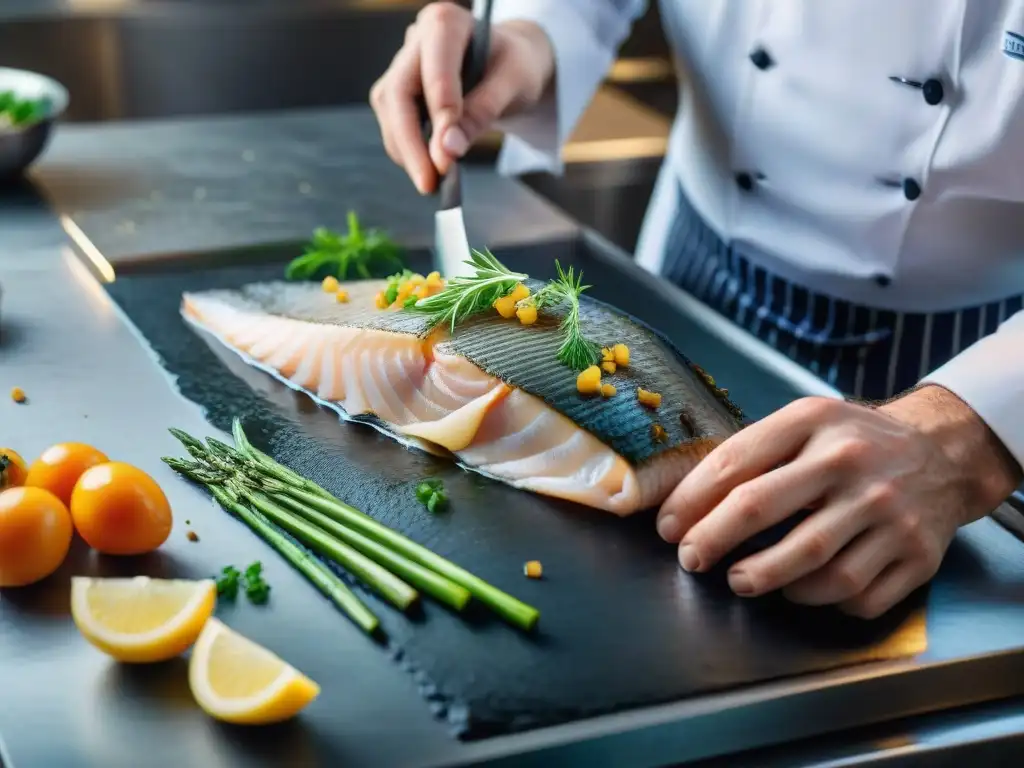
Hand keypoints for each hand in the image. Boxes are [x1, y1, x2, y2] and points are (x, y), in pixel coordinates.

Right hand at [369, 2, 554, 193]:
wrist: (509, 63)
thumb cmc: (515, 65)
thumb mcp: (515, 82)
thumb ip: (483, 111)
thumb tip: (448, 150)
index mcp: (446, 23)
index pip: (434, 67)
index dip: (439, 110)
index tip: (447, 153)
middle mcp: (416, 40)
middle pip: (398, 93)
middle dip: (411, 143)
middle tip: (429, 183)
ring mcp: (402, 66)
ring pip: (389, 112)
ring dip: (406, 152)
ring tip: (431, 182)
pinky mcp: (398, 92)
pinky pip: (394, 123)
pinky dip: (408, 151)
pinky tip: (428, 169)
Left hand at [656, 386, 1021, 618]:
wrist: (944, 454)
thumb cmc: (853, 442)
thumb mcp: (806, 422)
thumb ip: (753, 453)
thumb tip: (684, 502)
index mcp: (814, 422)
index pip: (735, 463)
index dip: (690, 501)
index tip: (667, 527)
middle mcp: (851, 463)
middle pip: (760, 509)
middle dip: (711, 540)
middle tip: (691, 559)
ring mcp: (889, 512)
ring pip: (812, 565)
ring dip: (764, 579)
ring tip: (741, 580)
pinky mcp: (917, 556)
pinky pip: (857, 596)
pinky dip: (821, 601)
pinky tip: (802, 589)